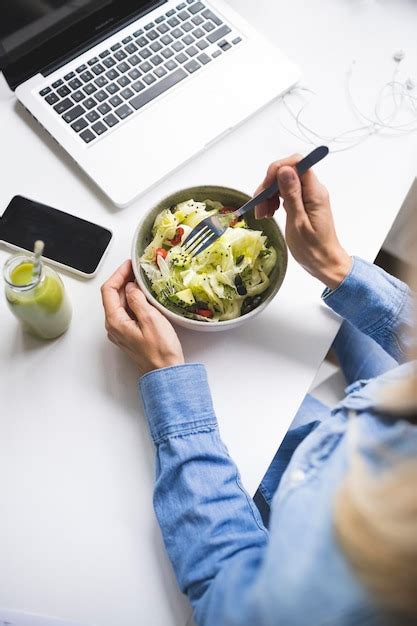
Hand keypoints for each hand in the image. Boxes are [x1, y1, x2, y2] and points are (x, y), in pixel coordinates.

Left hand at [101, 260, 184, 373]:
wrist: (166, 374)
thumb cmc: (160, 351)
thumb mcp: (150, 319)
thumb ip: (137, 299)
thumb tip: (130, 287)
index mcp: (115, 321)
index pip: (108, 290)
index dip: (118, 274)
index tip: (130, 265)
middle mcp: (114, 327)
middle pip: (113, 296)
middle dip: (124, 280)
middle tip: (138, 269)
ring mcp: (122, 332)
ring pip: (121, 304)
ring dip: (130, 291)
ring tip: (143, 281)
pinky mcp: (131, 335)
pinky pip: (128, 313)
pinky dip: (135, 302)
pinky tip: (146, 298)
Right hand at [254, 154, 351, 288]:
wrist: (324, 263)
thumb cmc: (312, 248)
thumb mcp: (298, 223)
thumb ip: (292, 195)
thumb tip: (284, 169)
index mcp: (314, 192)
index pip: (297, 163)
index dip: (278, 169)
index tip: (266, 188)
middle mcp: (312, 190)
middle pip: (286, 172)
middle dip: (269, 186)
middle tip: (259, 207)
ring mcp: (307, 196)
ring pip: (282, 183)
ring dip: (268, 195)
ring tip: (263, 215)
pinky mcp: (302, 203)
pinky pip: (284, 193)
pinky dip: (273, 201)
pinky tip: (269, 213)